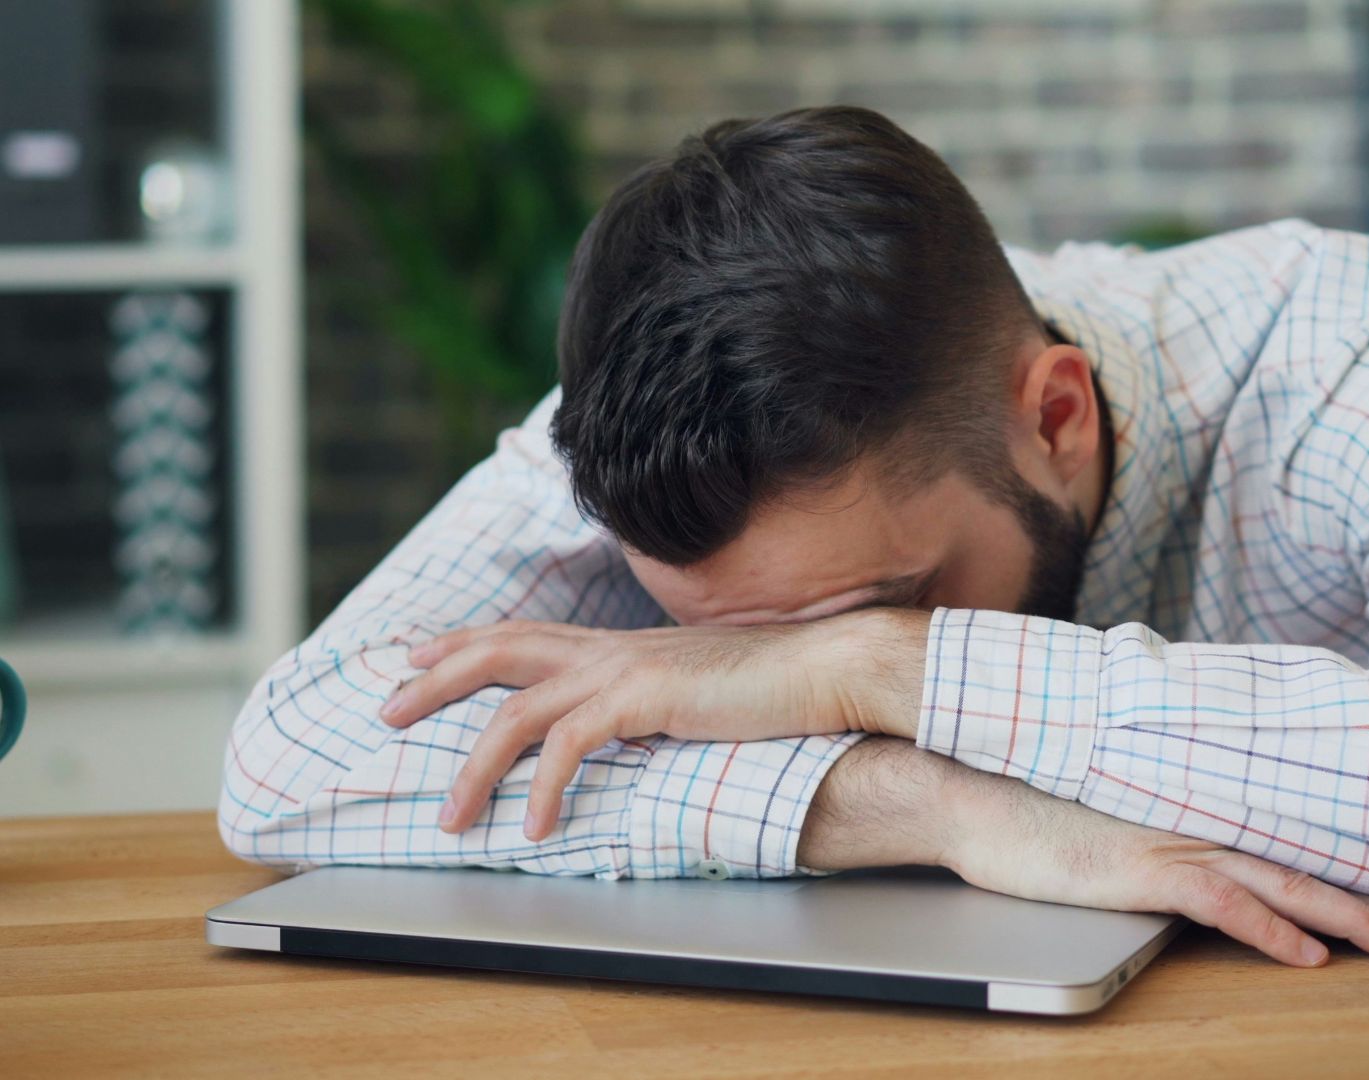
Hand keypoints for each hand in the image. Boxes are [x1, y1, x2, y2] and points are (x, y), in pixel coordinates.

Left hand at [381, 610, 927, 838]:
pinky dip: (544, 789)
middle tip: (385, 711)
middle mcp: (612, 648)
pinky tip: (537, 827)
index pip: (525, 632)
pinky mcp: (643, 699)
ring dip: (475, 767)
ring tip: (451, 816)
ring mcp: (624, 669)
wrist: (824, 669)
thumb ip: (656, 699)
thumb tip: (636, 724)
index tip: (417, 658)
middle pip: (498, 651)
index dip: (464, 644)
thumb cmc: (775, 685)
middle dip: (434, 681)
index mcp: (622, 645)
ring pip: (516, 711)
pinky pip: (569, 746)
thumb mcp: (698, 688)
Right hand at [800, 739, 1368, 967]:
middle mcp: (1205, 817)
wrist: (976, 787)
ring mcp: (1177, 840)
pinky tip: (1310, 956)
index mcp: (1205, 803)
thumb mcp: (1123, 807)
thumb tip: (1214, 841)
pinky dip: (1271, 929)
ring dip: (1357, 919)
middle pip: (1316, 864)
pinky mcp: (1143, 868)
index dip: (1368, 872)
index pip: (1303, 841)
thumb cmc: (1040, 800)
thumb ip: (1174, 817)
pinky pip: (1223, 902)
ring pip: (1290, 882)